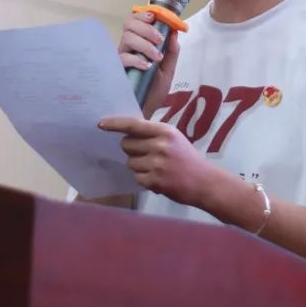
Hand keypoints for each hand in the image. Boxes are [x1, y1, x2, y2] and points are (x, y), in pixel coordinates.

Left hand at [99, 116, 214, 206]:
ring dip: (138, 166)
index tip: (101, 124)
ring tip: (155, 168)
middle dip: (131, 150)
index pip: (133, 125)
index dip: (115, 124)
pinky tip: (158, 178)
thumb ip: (153, 134)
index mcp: (164, 131)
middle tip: (145, 154)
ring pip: (130, 162)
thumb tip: (126, 132)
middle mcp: (160, 145)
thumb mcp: (174, 139)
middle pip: (126, 145)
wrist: (205, 182)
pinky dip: (144, 179)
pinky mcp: (155, 181)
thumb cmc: (187, 158)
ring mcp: (157, 164)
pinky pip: (136, 177)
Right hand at [117, 11, 180, 118]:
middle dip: (146, 28)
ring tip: (156, 58)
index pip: (136, 21)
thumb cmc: (153, 91)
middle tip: (159, 39)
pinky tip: (146, 67)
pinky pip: (123, 57)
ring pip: (127, 38)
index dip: (143, 15)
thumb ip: (172, 51)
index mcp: (139, 44)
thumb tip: (175, 31)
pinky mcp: (116, 70)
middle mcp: (128, 48)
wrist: (145, 112)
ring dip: (144, 44)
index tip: (154, 17)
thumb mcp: (168, 70)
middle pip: (129, 24)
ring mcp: (121, 58)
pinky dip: (136, 59)